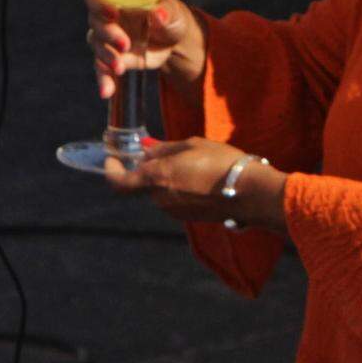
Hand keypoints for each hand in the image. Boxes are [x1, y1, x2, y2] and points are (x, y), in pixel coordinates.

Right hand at [85, 0, 202, 99]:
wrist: (174, 42)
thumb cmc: (172, 18)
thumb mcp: (174, 14)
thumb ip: (166, 12)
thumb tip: (159, 13)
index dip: (100, 4)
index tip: (113, 14)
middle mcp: (108, 17)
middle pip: (96, 22)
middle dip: (108, 34)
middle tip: (125, 45)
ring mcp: (107, 39)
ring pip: (97, 45)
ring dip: (106, 57)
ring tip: (120, 68)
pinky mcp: (112, 58)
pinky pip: (102, 69)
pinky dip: (103, 80)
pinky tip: (107, 92)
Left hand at [105, 137, 287, 231]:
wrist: (249, 192)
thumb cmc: (221, 162)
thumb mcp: (192, 145)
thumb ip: (164, 149)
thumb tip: (148, 152)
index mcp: (155, 178)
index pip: (119, 181)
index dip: (112, 169)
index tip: (113, 159)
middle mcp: (159, 198)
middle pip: (144, 184)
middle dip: (152, 170)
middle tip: (168, 154)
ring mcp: (174, 211)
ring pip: (162, 192)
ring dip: (170, 179)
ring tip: (195, 164)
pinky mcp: (189, 217)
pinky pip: (178, 201)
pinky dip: (183, 189)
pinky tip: (204, 178)